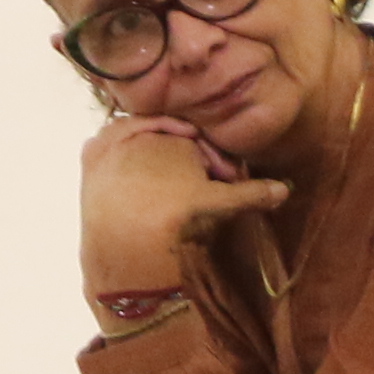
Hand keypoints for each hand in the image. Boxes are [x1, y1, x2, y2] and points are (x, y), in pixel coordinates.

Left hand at [78, 116, 287, 300]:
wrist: (127, 241)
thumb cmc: (178, 217)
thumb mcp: (220, 204)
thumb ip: (251, 193)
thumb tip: (284, 190)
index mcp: (174, 135)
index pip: (199, 142)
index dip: (216, 162)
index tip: (226, 180)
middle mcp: (141, 131)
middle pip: (168, 139)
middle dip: (186, 158)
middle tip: (199, 185)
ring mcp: (110, 144)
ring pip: (136, 139)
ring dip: (151, 153)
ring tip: (165, 181)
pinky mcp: (89, 162)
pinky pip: (104, 146)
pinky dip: (117, 154)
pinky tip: (128, 174)